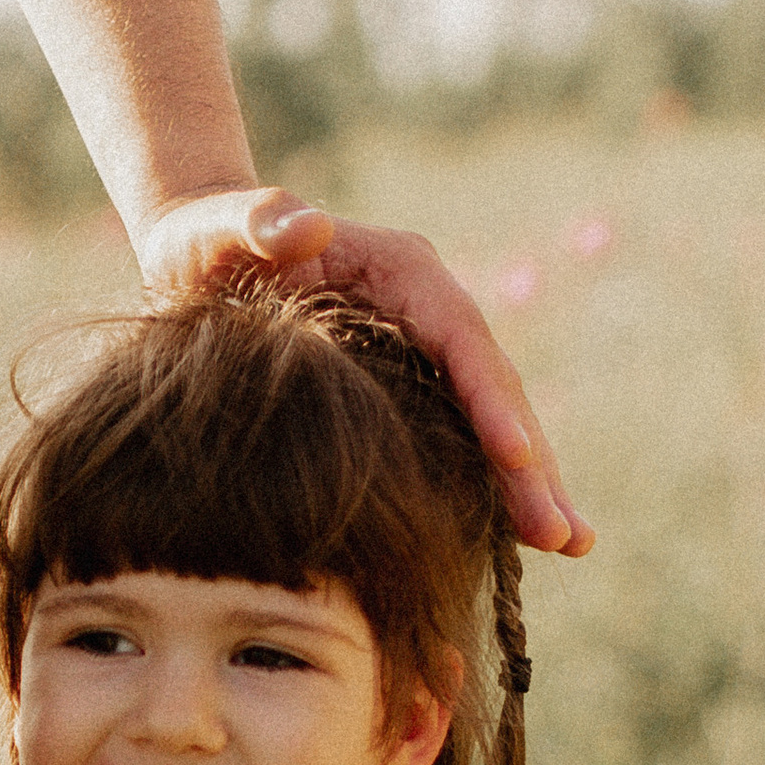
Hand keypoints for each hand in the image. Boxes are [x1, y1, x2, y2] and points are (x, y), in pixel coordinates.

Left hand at [139, 184, 590, 558]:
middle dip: (531, 463)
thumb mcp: (218, 227)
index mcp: (402, 271)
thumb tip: (309, 226)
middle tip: (565, 534)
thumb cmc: (207, 241)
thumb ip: (259, 219)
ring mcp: (423, 353)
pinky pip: (457, 442)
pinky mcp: (407, 392)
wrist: (196, 258)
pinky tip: (516, 542)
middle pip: (492, 389)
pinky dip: (487, 488)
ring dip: (528, 485)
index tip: (517, 457)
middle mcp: (429, 310)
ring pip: (488, 423)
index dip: (491, 398)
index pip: (460, 337)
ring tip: (568, 544)